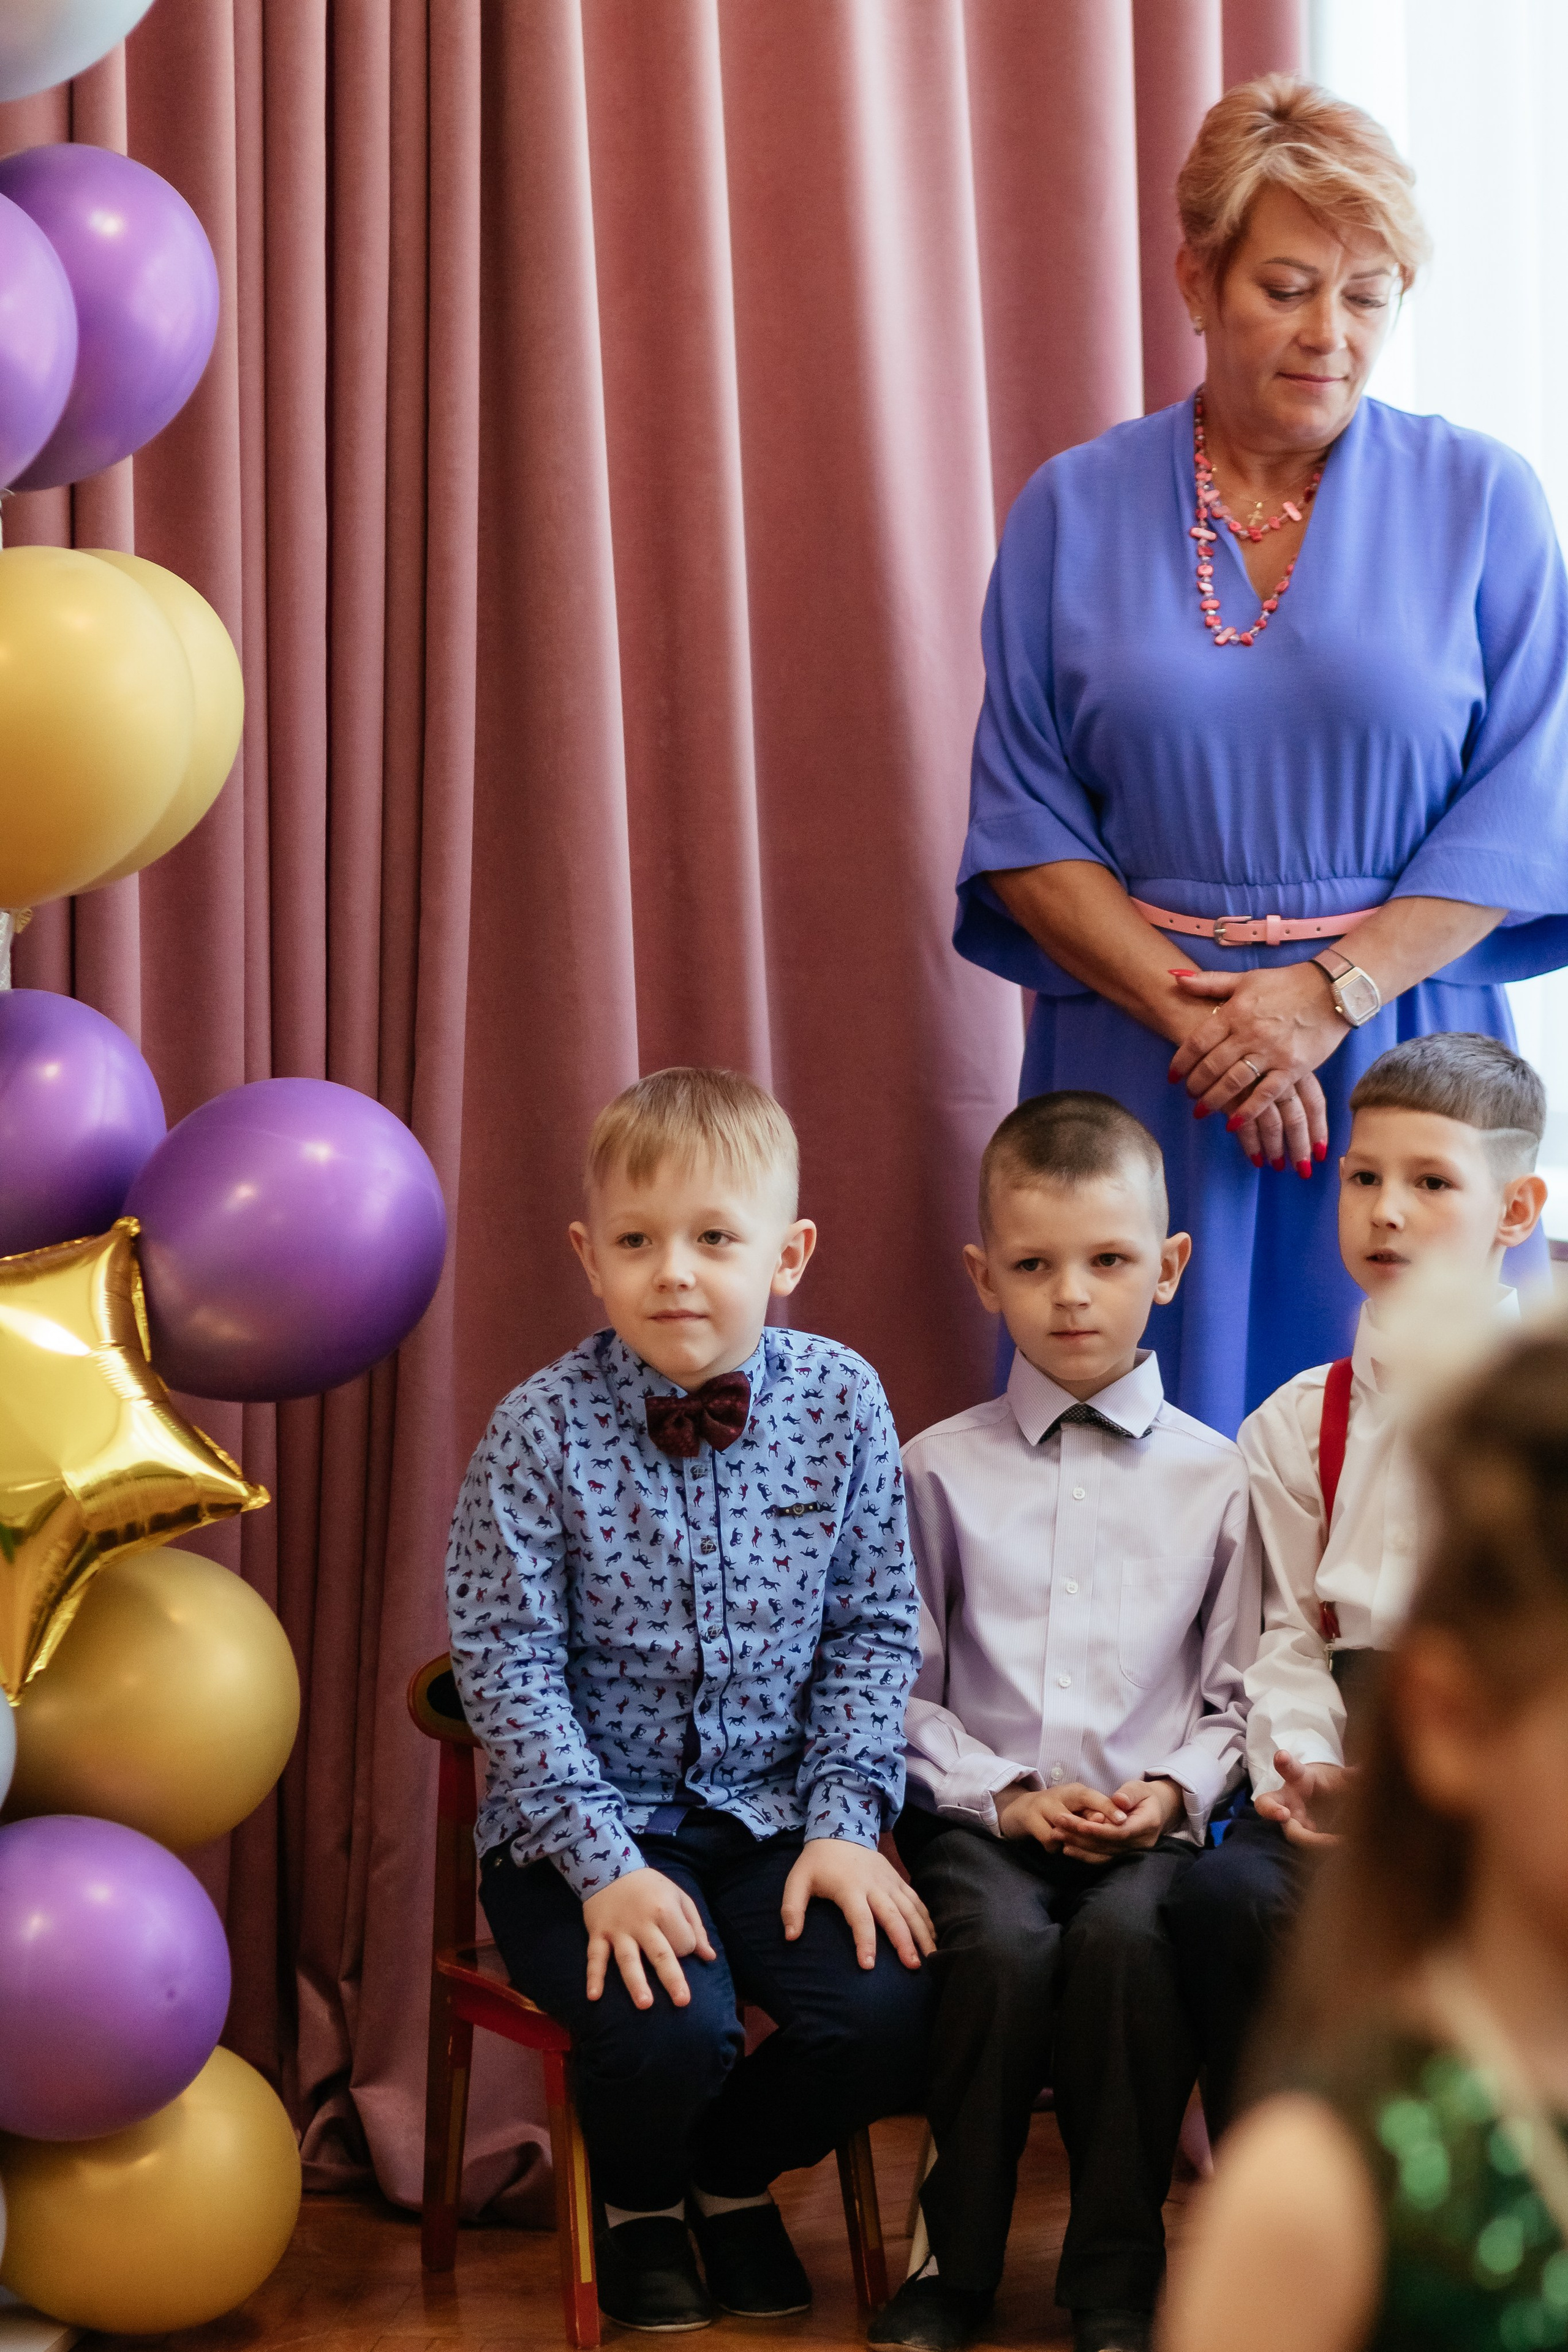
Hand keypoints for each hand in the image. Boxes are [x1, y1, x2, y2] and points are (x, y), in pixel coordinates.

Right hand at [582, 1865, 716, 2007]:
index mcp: (665, 1910)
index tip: (679, 1946)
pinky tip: (593, 1996)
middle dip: (672, 1978)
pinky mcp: (598, 1933)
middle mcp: (642, 1922)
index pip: (683, 1942)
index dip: (685, 1948)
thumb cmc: (651, 1887)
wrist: (611, 1868)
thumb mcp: (678, 1897)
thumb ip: (695, 1927)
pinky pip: (595, 1956)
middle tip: (683, 2001)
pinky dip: (593, 1976)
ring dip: (636, 1982)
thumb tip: (709, 1957)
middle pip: (660, 1953)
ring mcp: (619, 1930)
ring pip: (628, 1959)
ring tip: (645, 2004)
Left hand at [780, 1838, 935, 1969]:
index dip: (864, 1941)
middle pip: (892, 1915)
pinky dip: (927, 1919)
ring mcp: (889, 1881)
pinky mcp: (898, 1879)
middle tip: (913, 1966)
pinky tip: (934, 1938)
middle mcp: (874, 1885)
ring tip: (931, 1958)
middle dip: (904, 1941)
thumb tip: (791, 1937)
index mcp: (849, 1887)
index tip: (868, 1966)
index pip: (859, 1918)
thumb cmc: (817, 1863)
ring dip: (922, 1933)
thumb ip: (792, 1908)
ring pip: (910, 1909)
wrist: (840, 1829)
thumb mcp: (797, 1881)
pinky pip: (916, 1900)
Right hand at [996, 1778, 1130, 1861]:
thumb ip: (1093, 1814)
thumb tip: (1118, 1823)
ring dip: (1070, 1839)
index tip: (1123, 1820)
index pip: (1093, 1797)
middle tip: (1102, 1837)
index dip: (1108, 1808)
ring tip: (1074, 1847)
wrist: (1020, 1809)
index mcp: (1075, 1791)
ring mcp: (1042, 1805)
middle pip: (1077, 1812)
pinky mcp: (1029, 1817)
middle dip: (1089, 1827)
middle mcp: (1059, 1794)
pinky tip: (1057, 1848)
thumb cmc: (1057, 1810)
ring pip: (1061, 1826)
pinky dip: (1054, 1847)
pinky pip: (1047, 1838)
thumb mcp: (1076, 1808)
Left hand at [1053, 1777, 1184, 1861]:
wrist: (1156, 1810)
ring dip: (1079, 1846)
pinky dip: (1085, 1854)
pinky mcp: (1123, 1855)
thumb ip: (1129, 1794)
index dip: (1099, 1830)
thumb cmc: (1144, 1796)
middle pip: (1108, 1844)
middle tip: (1058, 1827)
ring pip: (1103, 1853)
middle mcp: (1141, 1843)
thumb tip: (1118, 1800)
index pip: (1120, 1832)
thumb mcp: (1139, 1788)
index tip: (1079, 1824)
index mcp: (1147, 1824)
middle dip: (1082, 1837)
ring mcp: (1133, 1852)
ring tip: (1057, 1836)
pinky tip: (1068, 1848)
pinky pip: (1103, 1858)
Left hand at [1166, 966, 1342, 1170]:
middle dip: (1195, 1084)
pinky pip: (1266, 1095)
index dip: (1182, 1061)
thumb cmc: (1286, 983)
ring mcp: (1272, 1053)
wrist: (1331, 990)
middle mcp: (1250, 1033)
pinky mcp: (1293, 1068)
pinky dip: (1248, 1111)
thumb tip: (1175, 977)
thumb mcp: (1245, 979)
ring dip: (1214, 1100)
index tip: (1172, 1076)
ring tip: (1201, 1110)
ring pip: (1234, 1082)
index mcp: (1235, 1012)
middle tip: (1187, 1094)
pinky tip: (1233, 1123)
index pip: (1198, 1041)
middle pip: (1212, 1065)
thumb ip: (1209, 982)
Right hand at [1253, 1751, 1351, 1847]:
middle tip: (1282, 1814)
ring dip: (1307, 1839)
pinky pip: (1308, 1846)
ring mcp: (1293, 1822)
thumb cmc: (1329, 1785)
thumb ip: (1351, 1775)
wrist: (1329, 1803)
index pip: (1289, 1769)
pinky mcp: (1304, 1839)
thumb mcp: (1340, 1777)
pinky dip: (1324, 1848)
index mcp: (1297, 1779)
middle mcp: (1288, 1801)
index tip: (1281, 1757)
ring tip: (1330, 1842)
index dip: (1283, 1763)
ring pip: (1289, 1832)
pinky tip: (1342, 1850)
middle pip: (1267, 1804)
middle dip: (1271, 1809)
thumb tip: (1360, 1772)